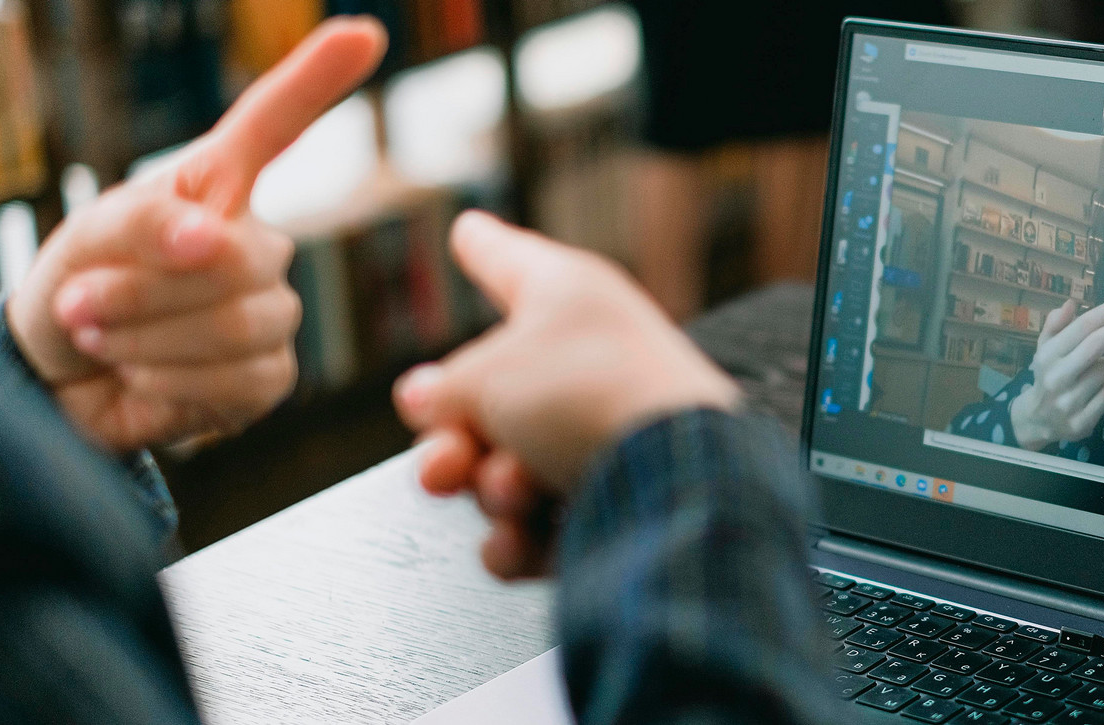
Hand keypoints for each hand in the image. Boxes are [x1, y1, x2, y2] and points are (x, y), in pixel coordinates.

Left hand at [5, 17, 386, 452]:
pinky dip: (168, 384)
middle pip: (242, 258)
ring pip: (240, 324)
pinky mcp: (268, 377)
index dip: (316, 81)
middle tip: (82, 303)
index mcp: (217, 189)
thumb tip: (209, 237)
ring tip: (101, 339)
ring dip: (146, 339)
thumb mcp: (89, 237)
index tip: (363, 34)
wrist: (59, 381)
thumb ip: (145, 221)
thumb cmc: (78, 288)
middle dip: (147, 290)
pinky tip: (141, 377)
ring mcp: (270, 313)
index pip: (274, 126)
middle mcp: (256, 246)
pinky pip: (237, 379)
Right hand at [395, 212, 741, 578]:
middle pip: (489, 398)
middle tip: (446, 462)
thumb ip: (444, 388)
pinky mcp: (613, 506)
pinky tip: (521, 539)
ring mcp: (602, 436)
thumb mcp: (486, 375)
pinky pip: (538, 527)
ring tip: (514, 490)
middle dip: (453, 441)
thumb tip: (428, 401)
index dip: (483, 247)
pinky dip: (522, 539)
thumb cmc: (589, 397)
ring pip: (506, 469)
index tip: (470, 231)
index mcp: (568, 299)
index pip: (511, 261)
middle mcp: (588, 361)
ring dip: (493, 490)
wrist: (675, 482)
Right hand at [1007, 298, 1103, 450]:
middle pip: (1095, 346)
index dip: (1103, 314)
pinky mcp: (1081, 421)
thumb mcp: (1045, 348)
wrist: (1037, 419)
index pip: (1079, 329)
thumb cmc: (1048, 375)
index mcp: (1047, 357)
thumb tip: (1070, 304)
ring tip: (1090, 372)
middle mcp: (1056, 378)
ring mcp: (1069, 402)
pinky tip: (1094, 390)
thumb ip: (1056, 325)